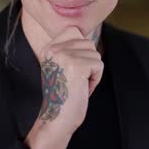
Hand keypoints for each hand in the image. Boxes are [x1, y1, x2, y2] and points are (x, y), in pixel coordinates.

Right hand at [24, 26, 103, 148]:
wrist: (58, 117)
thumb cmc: (65, 95)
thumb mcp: (63, 65)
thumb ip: (71, 48)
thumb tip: (88, 33)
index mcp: (48, 48)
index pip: (74, 30)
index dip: (81, 49)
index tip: (71, 69)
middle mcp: (54, 49)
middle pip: (88, 42)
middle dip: (88, 62)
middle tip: (75, 80)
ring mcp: (64, 56)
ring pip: (95, 54)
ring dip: (92, 72)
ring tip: (78, 84)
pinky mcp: (77, 65)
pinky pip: (99, 65)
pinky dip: (95, 79)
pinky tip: (82, 89)